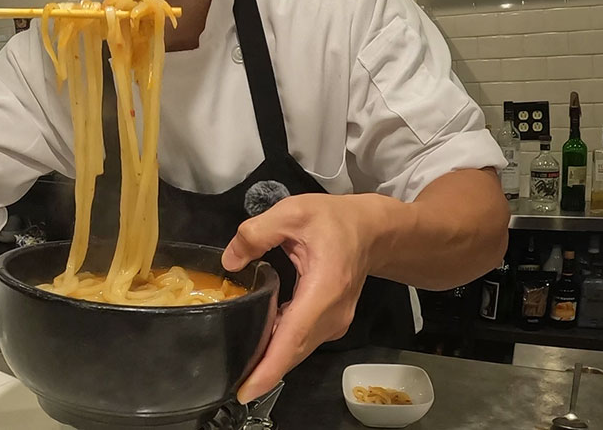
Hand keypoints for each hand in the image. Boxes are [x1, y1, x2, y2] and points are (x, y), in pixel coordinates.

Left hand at [222, 193, 390, 402]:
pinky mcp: (332, 323)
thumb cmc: (333, 220)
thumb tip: (230, 262)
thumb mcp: (292, 212)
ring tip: (238, 366)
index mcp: (323, 289)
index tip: (247, 390)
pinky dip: (280, 347)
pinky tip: (258, 343)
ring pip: (297, 349)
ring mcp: (335, 322)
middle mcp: (332, 314)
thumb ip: (256, 233)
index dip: (269, 367)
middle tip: (231, 382)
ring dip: (270, 360)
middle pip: (293, 351)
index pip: (293, 337)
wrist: (372, 230)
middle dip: (262, 371)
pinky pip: (302, 341)